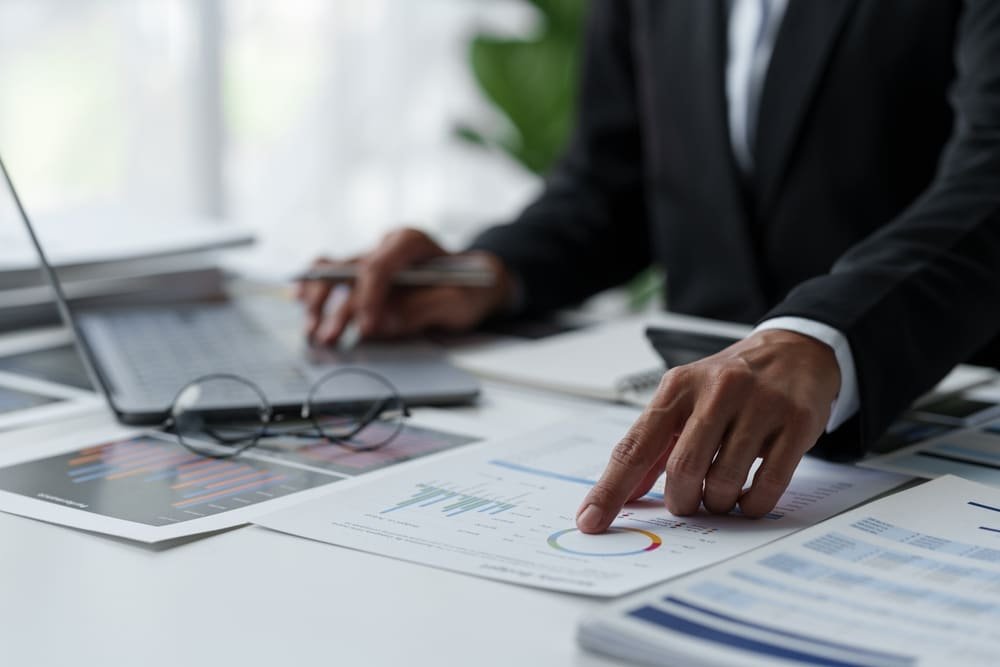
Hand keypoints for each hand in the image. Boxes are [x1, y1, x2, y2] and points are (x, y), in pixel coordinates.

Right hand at [297, 228, 514, 343]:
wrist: (475, 281)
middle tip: (328, 336)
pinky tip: (301, 303)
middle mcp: (387, 246)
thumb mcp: (461, 302)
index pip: (378, 267)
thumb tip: (386, 322)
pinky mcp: (364, 274)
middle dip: (335, 306)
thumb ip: (424, 310)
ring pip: (333, 271)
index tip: (365, 328)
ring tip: (312, 331)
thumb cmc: (470, 288)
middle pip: (349, 269)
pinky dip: (316, 289)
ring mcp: (373, 257)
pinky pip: (331, 275)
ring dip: (319, 301)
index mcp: (411, 243)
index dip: (368, 299)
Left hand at [575, 329, 840, 531]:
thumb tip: (625, 494)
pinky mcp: (796, 423)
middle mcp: (717, 391)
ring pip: (724, 481)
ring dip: (718, 504)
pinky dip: (752, 505)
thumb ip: (653, 446)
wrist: (795, 351)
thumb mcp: (684, 400)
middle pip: (683, 469)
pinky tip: (748, 496)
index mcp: (678, 387)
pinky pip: (768, 485)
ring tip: (721, 494)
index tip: (590, 520)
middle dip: (681, 501)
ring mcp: (760, 405)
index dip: (610, 489)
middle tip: (687, 503)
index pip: (635, 446)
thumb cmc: (730, 383)